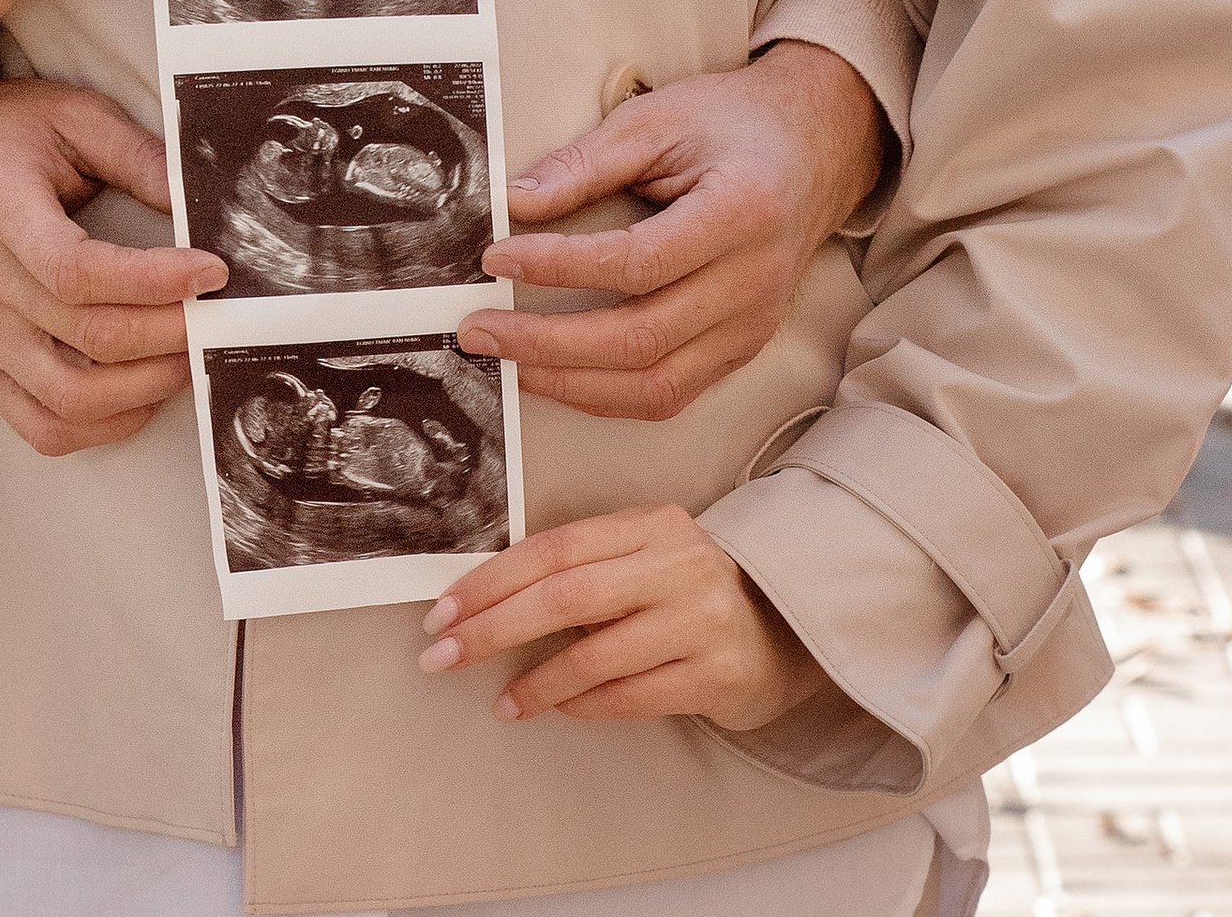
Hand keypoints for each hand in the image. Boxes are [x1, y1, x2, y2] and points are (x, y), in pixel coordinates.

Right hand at [0, 77, 227, 457]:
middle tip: (218, 315)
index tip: (210, 271)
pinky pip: (42, 426)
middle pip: (88, 338)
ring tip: (189, 354)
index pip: (77, 272)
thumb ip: (138, 155)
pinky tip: (140, 393)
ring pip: (69, 399)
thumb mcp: (74, 116)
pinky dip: (101, 425)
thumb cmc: (3, 138)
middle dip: (171, 334)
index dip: (153, 281)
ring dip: (145, 387)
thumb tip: (198, 202)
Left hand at [417, 503, 827, 728]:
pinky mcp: (717, 675)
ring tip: (502, 701)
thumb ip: (584, 567)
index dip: (491, 580)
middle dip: (493, 627)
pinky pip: (631, 695)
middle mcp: (677, 565)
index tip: (443, 610)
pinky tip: (557, 708)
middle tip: (443, 654)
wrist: (788, 627)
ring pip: (595, 654)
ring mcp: (701, 620)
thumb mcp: (643, 557)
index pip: (554, 547)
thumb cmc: (690, 592)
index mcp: (650, 524)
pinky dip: (584, 704)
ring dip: (536, 682)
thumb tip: (489, 597)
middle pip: (565, 595)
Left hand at [459, 44, 885, 420]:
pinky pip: (672, 392)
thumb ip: (586, 161)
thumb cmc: (734, 124)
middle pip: (642, 338)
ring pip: (656, 385)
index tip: (496, 258)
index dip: (559, 267)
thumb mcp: (659, 118)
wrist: (814, 146)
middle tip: (478, 329)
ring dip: (571, 383)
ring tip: (507, 362)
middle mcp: (754, 282)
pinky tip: (558, 374)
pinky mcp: (742, 347)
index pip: (637, 262)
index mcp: (741, 214)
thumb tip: (515, 200)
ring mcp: (753, 325)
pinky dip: (609, 394)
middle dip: (547, 343)